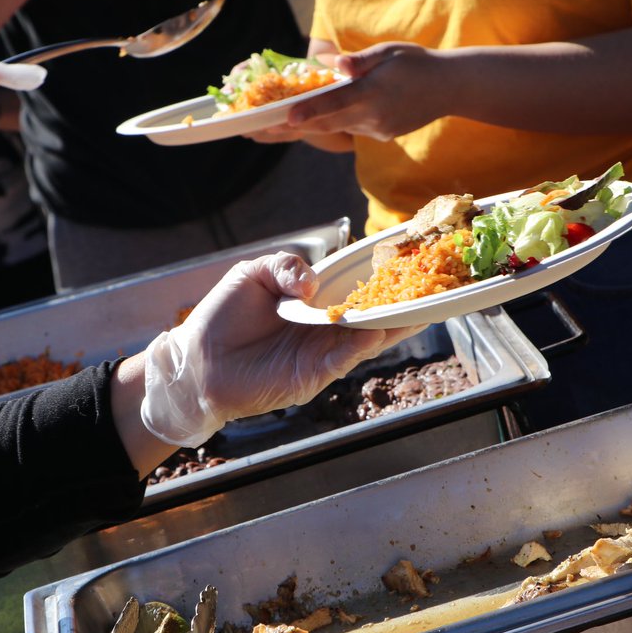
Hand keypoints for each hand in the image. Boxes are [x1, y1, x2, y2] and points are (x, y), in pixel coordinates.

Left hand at [141, 252, 420, 446]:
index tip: (408, 257)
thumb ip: (285, 267)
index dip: (380, 275)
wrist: (198, 362)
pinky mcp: (315, 374)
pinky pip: (347, 357)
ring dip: (394, 322)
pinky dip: (366, 343)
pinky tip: (383, 329)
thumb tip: (312, 284)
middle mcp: (325, 328)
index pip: (355, 286)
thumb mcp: (253, 274)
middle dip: (402, 301)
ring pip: (368, 336)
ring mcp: (323, 352)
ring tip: (422, 306)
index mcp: (314, 301)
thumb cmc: (221, 317)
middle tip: (432, 284)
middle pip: (372, 313)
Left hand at [284, 42, 450, 141]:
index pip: (335, 103)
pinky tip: (318, 117)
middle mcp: (373, 117)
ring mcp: (378, 130)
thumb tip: (335, 64)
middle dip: (292, 127)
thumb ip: (361, 61)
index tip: (287, 118)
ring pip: (337, 127)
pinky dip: (336, 121)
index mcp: (373, 93)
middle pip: (326, 123)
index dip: (310, 111)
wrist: (450, 88)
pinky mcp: (382, 135)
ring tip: (274, 127)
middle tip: (259, 130)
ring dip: (308, 126)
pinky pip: (353, 128)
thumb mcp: (390, 51)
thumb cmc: (417, 62)